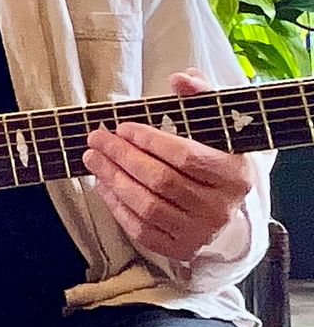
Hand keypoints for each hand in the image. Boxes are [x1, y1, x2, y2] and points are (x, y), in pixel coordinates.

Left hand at [82, 67, 253, 264]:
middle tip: (96, 138)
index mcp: (234, 174)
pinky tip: (102, 185)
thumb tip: (180, 77)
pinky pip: (142, 230)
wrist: (230, 209)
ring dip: (113, 179)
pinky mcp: (181, 249)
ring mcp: (201, 232)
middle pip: (161, 181)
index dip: (149, 140)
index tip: (122, 126)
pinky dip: (117, 207)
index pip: (185, 157)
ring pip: (148, 206)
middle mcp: (220, 207)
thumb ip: (200, 96)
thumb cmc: (215, 158)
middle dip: (122, 156)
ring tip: (92, 158)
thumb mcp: (215, 125)